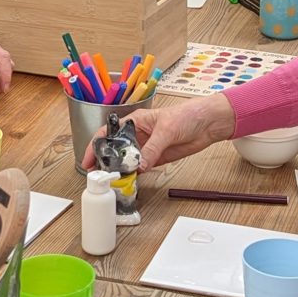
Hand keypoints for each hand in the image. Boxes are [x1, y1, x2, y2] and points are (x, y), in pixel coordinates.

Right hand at [97, 95, 235, 169]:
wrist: (209, 123)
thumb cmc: (188, 114)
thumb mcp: (167, 129)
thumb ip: (152, 148)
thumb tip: (140, 165)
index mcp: (135, 121)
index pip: (108, 132)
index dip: (95, 145)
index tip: (88, 159)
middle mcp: (138, 135)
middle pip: (115, 149)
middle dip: (105, 162)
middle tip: (98, 176)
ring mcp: (147, 147)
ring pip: (127, 161)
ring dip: (120, 171)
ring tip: (113, 181)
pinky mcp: (157, 158)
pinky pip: (141, 168)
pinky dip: (135, 175)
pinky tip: (130, 181)